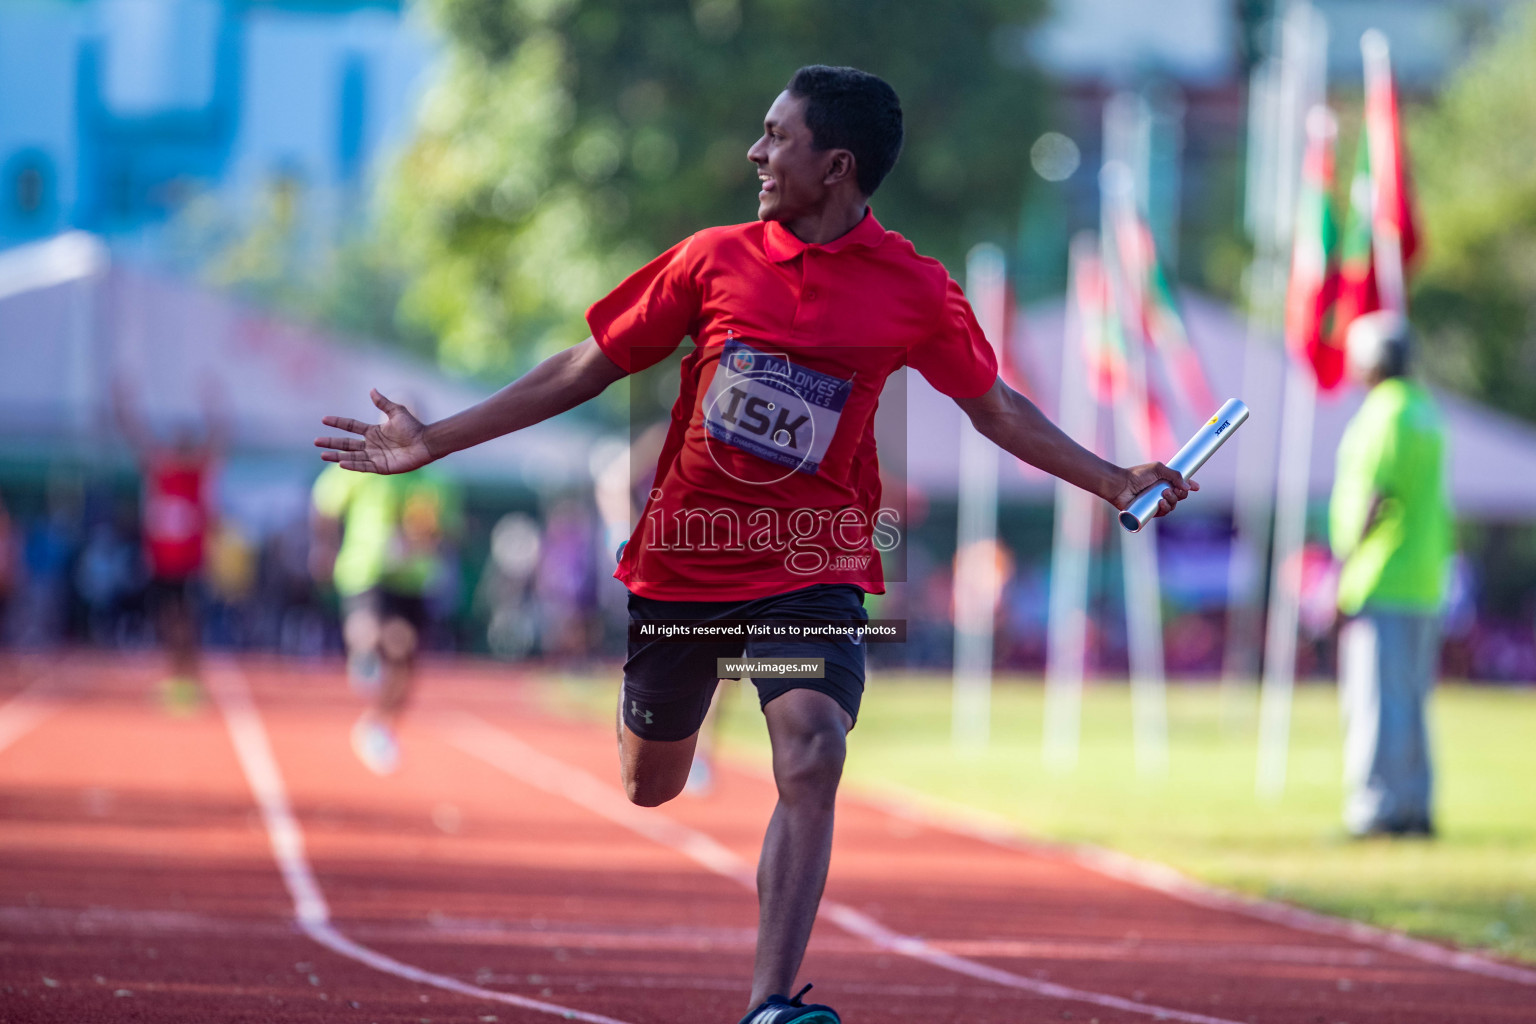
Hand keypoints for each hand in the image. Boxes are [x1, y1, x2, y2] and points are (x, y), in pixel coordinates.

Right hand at [314, 389, 433, 473]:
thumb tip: (372, 390)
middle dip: (332, 443)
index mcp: (373, 431)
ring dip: (337, 456)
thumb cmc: (414, 428)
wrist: (426, 442)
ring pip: (352, 456)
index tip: (324, 419)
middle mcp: (372, 444)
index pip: (351, 426)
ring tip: (323, 455)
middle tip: (316, 442)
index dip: (338, 422)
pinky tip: (341, 463)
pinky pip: (364, 466)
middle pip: (347, 444)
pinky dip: (352, 465)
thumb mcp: (396, 412)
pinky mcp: (382, 467)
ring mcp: (376, 456)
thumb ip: (383, 403)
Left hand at [1109, 462, 1197, 517]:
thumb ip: (1174, 474)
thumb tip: (1188, 487)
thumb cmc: (1137, 475)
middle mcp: (1162, 493)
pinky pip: (1162, 514)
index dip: (1190, 487)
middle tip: (1169, 489)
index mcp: (1165, 482)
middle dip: (1180, 494)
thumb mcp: (1158, 469)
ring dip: (1172, 501)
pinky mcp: (1149, 512)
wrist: (1120, 484)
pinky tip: (1160, 504)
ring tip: (1162, 495)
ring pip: (1172, 506)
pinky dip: (1164, 510)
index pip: (1182, 486)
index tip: (1196, 487)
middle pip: (1180, 497)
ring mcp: (1155, 503)